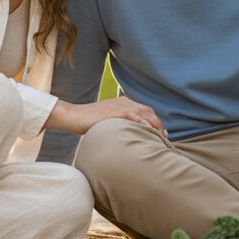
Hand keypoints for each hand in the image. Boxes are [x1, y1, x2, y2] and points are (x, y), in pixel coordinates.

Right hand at [46, 97, 166, 138]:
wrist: (73, 115)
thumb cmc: (86, 121)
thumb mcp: (104, 121)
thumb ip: (115, 124)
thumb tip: (122, 135)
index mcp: (121, 103)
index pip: (144, 110)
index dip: (154, 120)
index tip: (161, 131)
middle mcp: (123, 102)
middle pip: (147, 111)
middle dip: (158, 123)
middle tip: (165, 136)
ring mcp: (119, 106)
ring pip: (144, 113)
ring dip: (155, 125)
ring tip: (162, 136)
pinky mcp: (115, 112)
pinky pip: (134, 116)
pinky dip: (144, 123)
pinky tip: (150, 131)